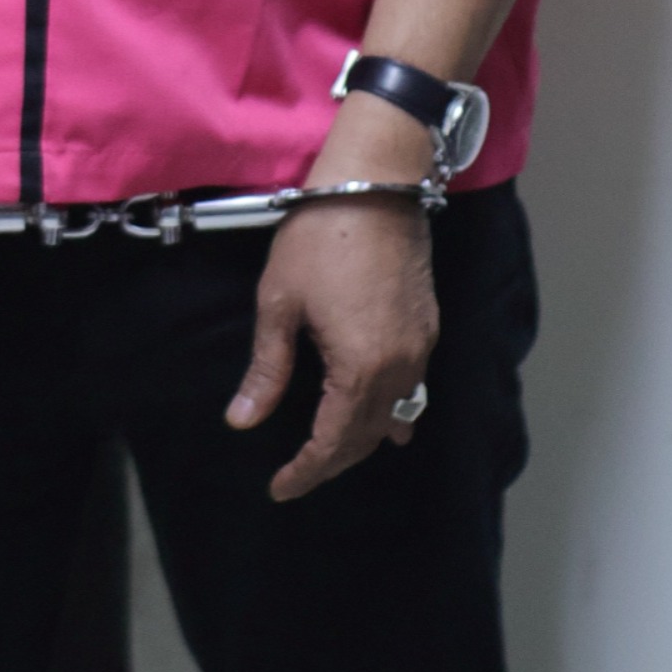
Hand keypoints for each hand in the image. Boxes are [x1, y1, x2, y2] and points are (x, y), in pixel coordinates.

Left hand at [227, 200, 438, 498]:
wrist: (377, 184)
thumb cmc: (320, 236)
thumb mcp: (280, 302)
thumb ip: (267, 369)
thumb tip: (242, 421)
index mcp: (360, 368)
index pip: (333, 442)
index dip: (305, 471)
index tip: (280, 487)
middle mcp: (400, 368)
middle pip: (368, 437)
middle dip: (332, 460)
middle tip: (297, 473)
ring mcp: (421, 347)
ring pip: (396, 415)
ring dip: (364, 437)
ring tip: (330, 448)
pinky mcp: (429, 327)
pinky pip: (414, 387)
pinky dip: (393, 409)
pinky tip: (380, 414)